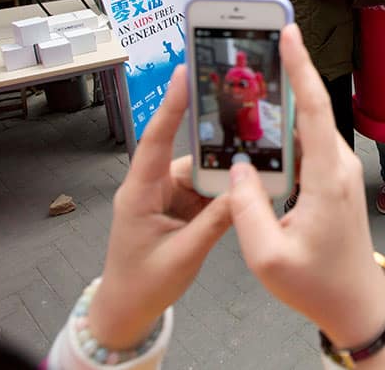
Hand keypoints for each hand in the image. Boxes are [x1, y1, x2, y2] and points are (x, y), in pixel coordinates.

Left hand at [87, 66, 231, 349]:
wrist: (127, 310)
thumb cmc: (143, 284)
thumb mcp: (184, 254)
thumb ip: (216, 221)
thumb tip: (245, 190)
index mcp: (140, 192)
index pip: (156, 139)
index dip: (172, 105)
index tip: (185, 74)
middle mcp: (152, 186)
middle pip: (191, 154)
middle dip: (219, 146)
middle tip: (251, 127)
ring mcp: (166, 196)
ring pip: (204, 173)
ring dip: (226, 177)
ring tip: (257, 170)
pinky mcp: (179, 207)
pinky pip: (207, 190)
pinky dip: (225, 192)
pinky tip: (246, 193)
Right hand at [229, 24, 384, 367]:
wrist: (354, 302)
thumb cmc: (316, 284)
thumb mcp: (266, 255)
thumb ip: (246, 208)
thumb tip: (237, 168)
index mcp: (326, 178)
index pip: (313, 109)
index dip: (301, 68)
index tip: (289, 33)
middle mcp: (338, 168)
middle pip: (312, 109)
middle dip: (289, 73)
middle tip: (262, 43)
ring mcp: (339, 174)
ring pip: (310, 126)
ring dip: (288, 101)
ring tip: (258, 77)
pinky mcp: (334, 183)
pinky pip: (310, 145)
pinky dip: (290, 129)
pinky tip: (266, 128)